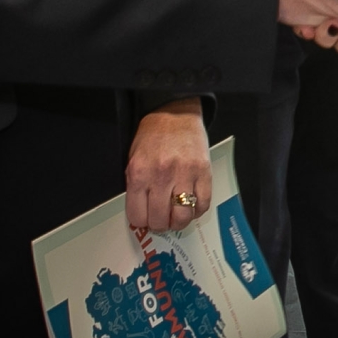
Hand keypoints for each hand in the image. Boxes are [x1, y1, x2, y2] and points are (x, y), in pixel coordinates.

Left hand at [125, 99, 210, 233]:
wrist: (175, 113)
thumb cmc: (152, 137)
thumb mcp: (133, 159)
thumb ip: (135, 187)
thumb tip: (142, 215)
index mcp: (139, 173)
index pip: (138, 216)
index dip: (142, 222)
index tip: (146, 219)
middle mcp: (161, 175)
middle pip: (160, 220)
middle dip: (160, 225)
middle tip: (162, 219)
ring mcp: (185, 174)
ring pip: (183, 217)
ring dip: (179, 222)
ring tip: (177, 216)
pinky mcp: (204, 171)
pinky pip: (203, 204)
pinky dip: (197, 211)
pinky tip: (191, 204)